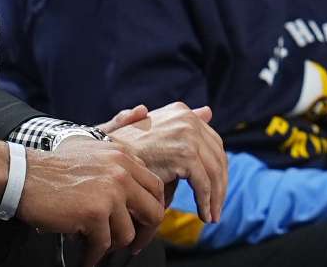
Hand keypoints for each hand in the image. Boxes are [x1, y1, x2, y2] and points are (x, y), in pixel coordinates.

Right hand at [0, 138, 164, 266]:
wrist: (21, 175)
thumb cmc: (51, 169)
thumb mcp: (90, 153)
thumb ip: (117, 166)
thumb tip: (139, 194)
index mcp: (122, 156)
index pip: (155, 187)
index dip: (152, 209)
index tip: (142, 223)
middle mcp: (121, 171)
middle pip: (153, 212)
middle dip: (145, 234)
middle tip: (133, 246)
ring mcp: (110, 192)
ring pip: (127, 233)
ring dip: (111, 245)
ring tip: (95, 246)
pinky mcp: (95, 212)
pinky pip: (104, 244)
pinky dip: (93, 255)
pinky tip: (85, 257)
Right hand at [106, 102, 226, 223]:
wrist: (107, 157)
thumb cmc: (126, 148)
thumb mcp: (155, 129)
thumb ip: (181, 122)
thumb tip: (208, 111)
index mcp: (181, 111)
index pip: (212, 142)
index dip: (217, 168)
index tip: (216, 188)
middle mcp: (187, 118)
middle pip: (217, 157)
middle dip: (220, 186)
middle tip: (216, 208)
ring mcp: (187, 134)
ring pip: (213, 173)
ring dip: (215, 198)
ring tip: (212, 215)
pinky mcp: (185, 154)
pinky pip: (203, 184)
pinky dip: (206, 202)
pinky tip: (204, 214)